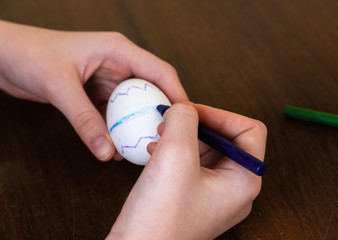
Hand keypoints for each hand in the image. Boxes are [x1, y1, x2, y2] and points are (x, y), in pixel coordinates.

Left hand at [0, 20, 187, 160]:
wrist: (4, 56)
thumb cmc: (30, 54)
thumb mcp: (60, 86)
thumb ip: (84, 119)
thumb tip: (106, 150)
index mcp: (118, 50)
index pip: (159, 71)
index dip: (177, 94)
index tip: (186, 119)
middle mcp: (118, 64)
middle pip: (151, 90)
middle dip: (160, 114)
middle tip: (167, 137)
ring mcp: (107, 80)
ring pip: (133, 105)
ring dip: (138, 125)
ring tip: (143, 146)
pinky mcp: (96, 94)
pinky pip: (115, 114)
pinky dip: (118, 129)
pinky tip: (116, 146)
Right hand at [107, 103, 266, 239]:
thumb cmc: (159, 217)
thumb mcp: (175, 154)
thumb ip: (184, 120)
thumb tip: (184, 108)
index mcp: (244, 181)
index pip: (249, 130)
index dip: (220, 114)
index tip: (191, 112)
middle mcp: (234, 189)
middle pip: (226, 139)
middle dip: (197, 125)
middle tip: (170, 121)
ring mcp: (214, 196)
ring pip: (205, 150)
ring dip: (182, 137)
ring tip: (159, 137)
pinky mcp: (193, 199)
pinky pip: (191, 165)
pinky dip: (174, 152)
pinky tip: (154, 152)